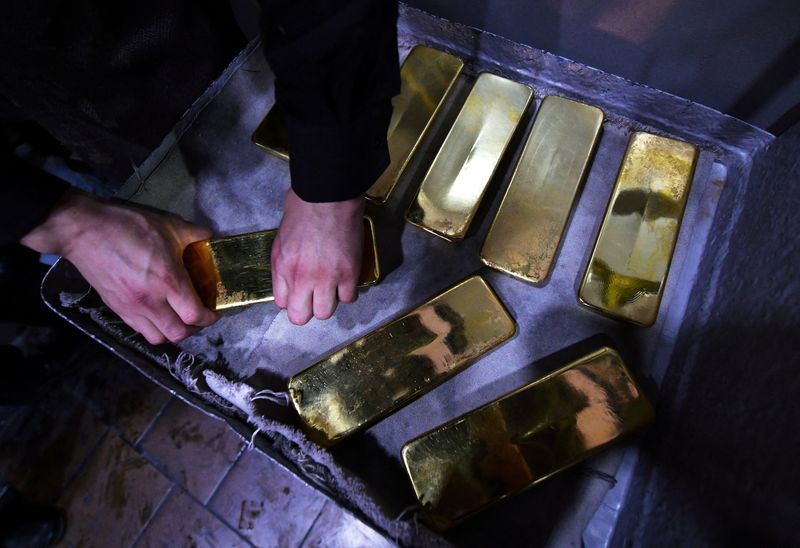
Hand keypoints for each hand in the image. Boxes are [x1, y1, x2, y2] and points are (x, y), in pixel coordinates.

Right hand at [21, 189, 217, 343]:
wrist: (83, 231)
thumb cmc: (128, 226)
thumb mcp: (169, 225)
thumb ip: (194, 234)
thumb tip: (210, 238)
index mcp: (168, 281)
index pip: (194, 315)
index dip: (209, 318)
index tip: (214, 311)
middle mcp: (150, 301)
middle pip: (178, 334)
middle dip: (194, 328)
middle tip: (199, 315)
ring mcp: (131, 308)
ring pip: (158, 338)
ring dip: (173, 332)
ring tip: (178, 317)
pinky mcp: (116, 308)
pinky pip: (139, 330)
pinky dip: (153, 328)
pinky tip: (158, 313)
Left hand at [271, 189, 363, 324]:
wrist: (328, 196)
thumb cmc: (302, 210)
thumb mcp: (280, 240)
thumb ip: (283, 265)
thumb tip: (288, 282)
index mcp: (283, 268)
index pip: (282, 304)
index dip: (291, 298)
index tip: (299, 291)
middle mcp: (302, 278)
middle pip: (301, 317)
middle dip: (307, 309)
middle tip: (314, 295)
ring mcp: (327, 278)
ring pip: (325, 312)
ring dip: (327, 302)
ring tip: (331, 288)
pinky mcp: (349, 273)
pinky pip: (348, 298)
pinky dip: (347, 292)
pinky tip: (346, 280)